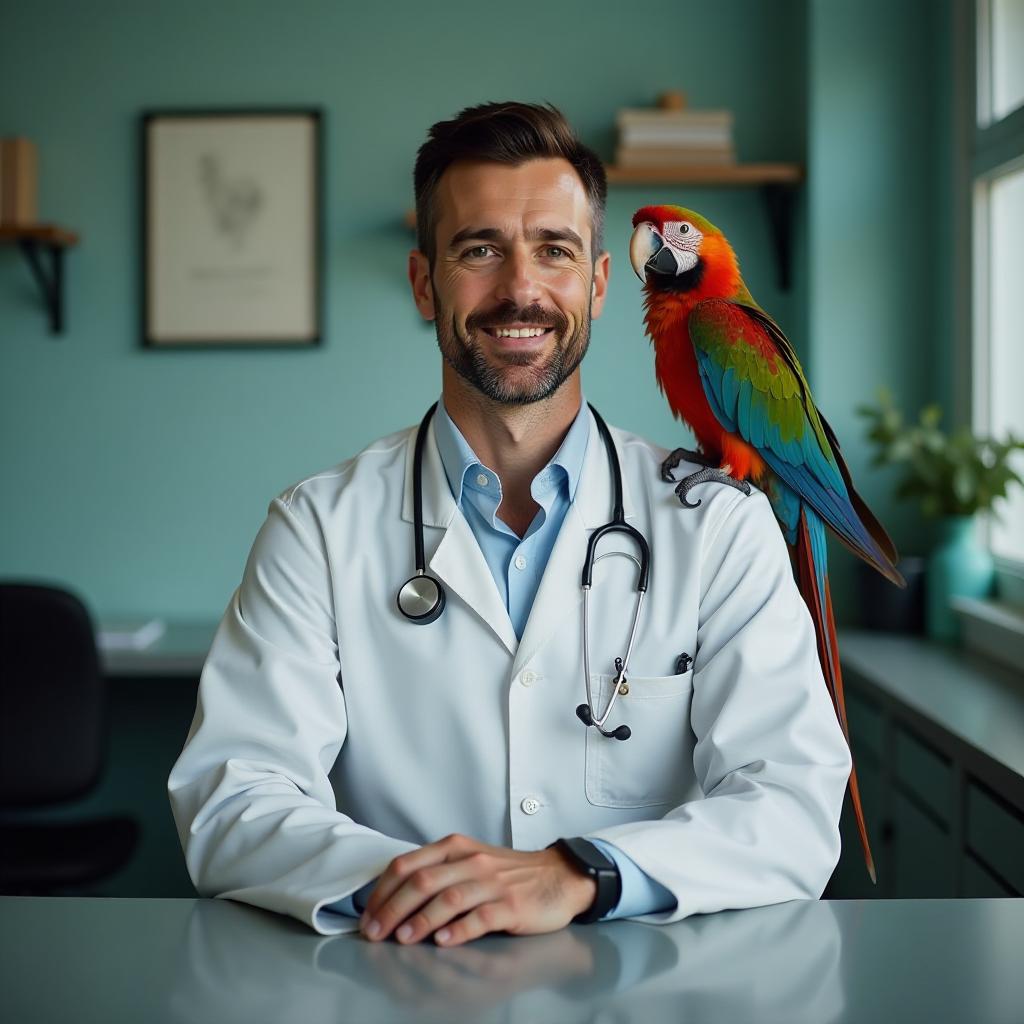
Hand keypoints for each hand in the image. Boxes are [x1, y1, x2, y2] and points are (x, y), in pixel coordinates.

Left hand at [359, 833, 596, 946]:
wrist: (558, 876)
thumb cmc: (509, 873)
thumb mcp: (470, 859)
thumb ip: (437, 871)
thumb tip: (394, 897)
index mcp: (455, 847)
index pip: (408, 864)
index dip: (383, 891)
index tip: (368, 915)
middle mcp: (471, 861)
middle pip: (422, 882)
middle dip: (392, 908)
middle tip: (375, 933)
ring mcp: (492, 883)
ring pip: (448, 899)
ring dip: (420, 921)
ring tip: (402, 939)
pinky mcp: (511, 905)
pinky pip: (480, 917)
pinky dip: (458, 930)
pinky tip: (443, 942)